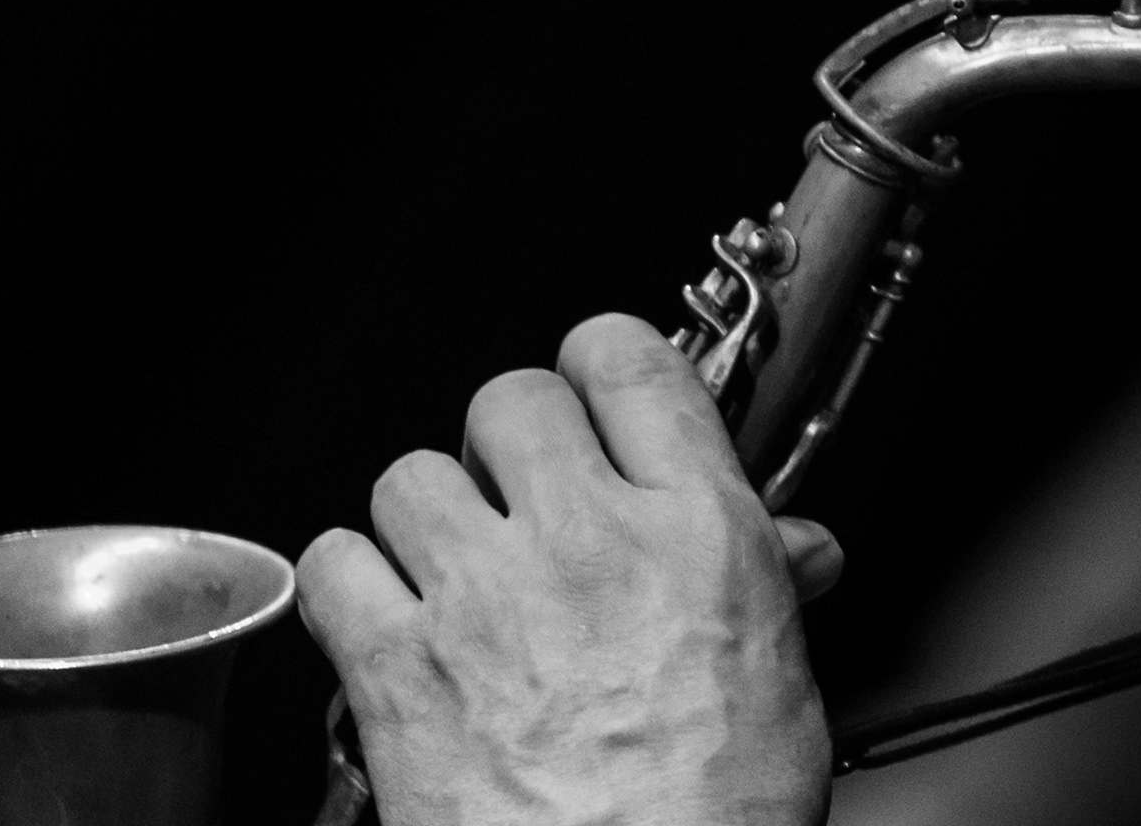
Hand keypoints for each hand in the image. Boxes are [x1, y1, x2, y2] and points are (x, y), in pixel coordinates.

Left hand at [297, 314, 840, 825]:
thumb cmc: (716, 819)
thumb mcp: (783, 682)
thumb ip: (773, 585)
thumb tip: (802, 548)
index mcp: (695, 531)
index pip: (629, 361)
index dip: (602, 362)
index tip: (593, 394)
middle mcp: (588, 543)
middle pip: (510, 398)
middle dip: (514, 440)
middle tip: (527, 495)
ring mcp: (484, 598)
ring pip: (413, 472)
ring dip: (431, 513)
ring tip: (457, 566)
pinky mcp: (399, 667)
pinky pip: (338, 562)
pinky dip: (355, 584)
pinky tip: (393, 617)